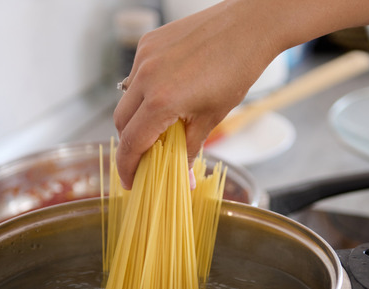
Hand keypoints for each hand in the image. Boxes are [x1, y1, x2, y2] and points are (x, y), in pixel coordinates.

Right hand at [113, 0, 279, 188]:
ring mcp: (144, 57)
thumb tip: (184, 178)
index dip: (127, 167)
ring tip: (159, 127)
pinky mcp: (148, 43)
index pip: (131, 143)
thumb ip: (189, 148)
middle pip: (121, 123)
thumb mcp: (212, 117)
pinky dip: (144, 92)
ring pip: (126, 98)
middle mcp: (146, 77)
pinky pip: (136, 76)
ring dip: (136, 117)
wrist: (247, 26)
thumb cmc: (236, 71)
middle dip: (130, 144)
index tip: (130, 182)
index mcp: (161, 101)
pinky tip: (166, 95)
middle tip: (146, 159)